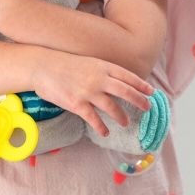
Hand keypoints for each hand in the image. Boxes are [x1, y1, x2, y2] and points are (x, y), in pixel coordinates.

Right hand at [31, 52, 154, 136]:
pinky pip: (94, 119)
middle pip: (126, 92)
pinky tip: (105, 133)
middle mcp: (99, 79)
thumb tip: (117, 82)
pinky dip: (101, 127)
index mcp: (103, 66)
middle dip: (139, 101)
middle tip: (147, 108)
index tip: (151, 92)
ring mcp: (88, 92)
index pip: (128, 76)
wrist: (43, 66)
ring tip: (126, 122)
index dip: (141, 85)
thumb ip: (103, 71)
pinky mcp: (77, 104)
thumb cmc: (64, 64)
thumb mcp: (88, 62)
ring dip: (121, 116)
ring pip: (112, 107)